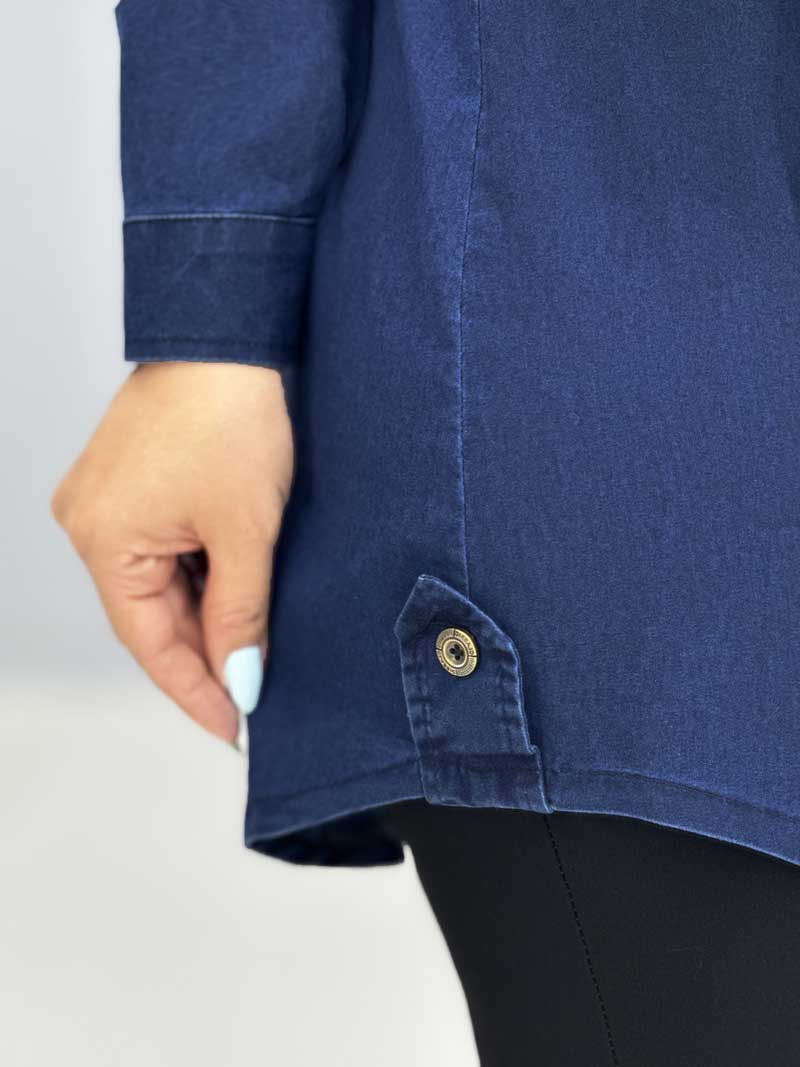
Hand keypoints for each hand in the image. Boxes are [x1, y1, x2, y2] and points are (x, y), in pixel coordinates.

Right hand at [50, 361, 294, 748]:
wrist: (227, 335)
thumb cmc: (232, 418)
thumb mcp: (245, 531)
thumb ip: (240, 614)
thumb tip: (240, 680)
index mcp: (103, 539)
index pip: (149, 643)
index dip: (194, 690)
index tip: (233, 727)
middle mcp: (89, 524)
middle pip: (150, 617)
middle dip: (203, 655)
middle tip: (251, 695)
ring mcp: (104, 502)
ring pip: (158, 587)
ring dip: (203, 616)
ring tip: (249, 650)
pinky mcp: (126, 485)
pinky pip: (159, 552)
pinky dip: (196, 577)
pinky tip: (230, 596)